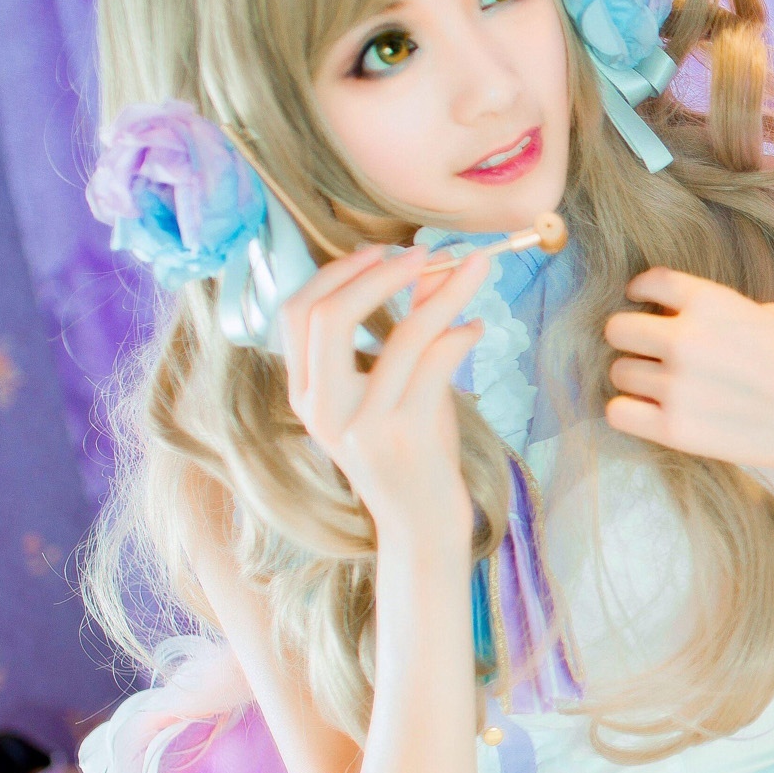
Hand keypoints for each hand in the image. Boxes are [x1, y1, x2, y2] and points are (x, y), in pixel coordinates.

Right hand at [278, 245, 492, 541]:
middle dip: (380, 272)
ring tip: (474, 267)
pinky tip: (477, 327)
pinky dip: (462, 333)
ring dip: (444, 290)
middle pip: (329, 314)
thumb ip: (401, 330)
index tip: (380, 249)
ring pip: (402, 334)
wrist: (420, 523)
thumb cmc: (407, 450)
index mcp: (304, 393)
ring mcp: (361, 423)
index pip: (296, 311)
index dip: (337, 271)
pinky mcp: (405, 434)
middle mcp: (322, 407)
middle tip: (425, 253)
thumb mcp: (391, 388)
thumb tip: (427, 264)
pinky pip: (437, 362)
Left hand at [603, 268, 773, 476]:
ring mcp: (676, 386)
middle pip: (617, 329)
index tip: (650, 306)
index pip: (648, 282)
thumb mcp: (771, 315)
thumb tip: (684, 316)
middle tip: (653, 353)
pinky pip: (617, 413)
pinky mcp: (674, 430)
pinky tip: (653, 412)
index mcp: (710, 300)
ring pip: (618, 373)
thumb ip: (720, 311)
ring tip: (664, 387)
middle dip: (633, 339)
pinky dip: (629, 411)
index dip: (644, 294)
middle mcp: (685, 338)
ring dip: (636, 377)